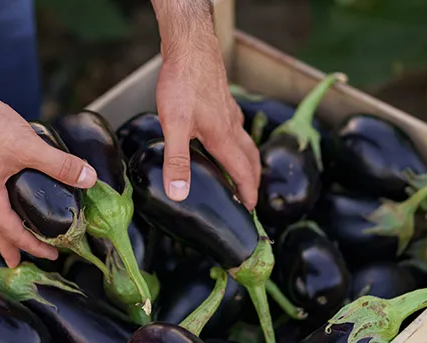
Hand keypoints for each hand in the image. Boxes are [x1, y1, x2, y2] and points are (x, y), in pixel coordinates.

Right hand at [0, 89, 97, 266]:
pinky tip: (8, 197)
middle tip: (19, 263)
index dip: (32, 246)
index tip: (51, 255)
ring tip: (14, 235)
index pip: (11, 231)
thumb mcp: (29, 147)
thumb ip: (60, 165)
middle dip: (10, 245)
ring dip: (3, 226)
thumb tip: (88, 179)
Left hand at [155, 30, 260, 208]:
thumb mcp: (174, 125)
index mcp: (223, 138)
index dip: (247, 193)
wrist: (190, 47)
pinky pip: (237, 129)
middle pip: (250, 160)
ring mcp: (229, 113)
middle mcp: (231, 127)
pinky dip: (238, 143)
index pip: (241, 173)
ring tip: (241, 174)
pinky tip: (225, 140)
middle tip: (249, 198)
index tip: (249, 211)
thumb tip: (179, 193)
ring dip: (247, 162)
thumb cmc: (183, 82)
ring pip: (245, 143)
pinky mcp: (222, 102)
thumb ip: (177, 161)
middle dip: (252, 181)